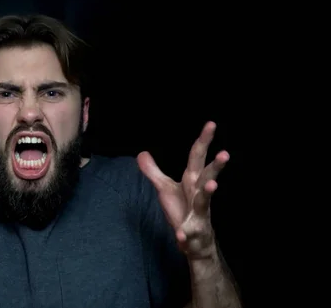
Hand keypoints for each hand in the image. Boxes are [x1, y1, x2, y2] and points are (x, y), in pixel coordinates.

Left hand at [137, 121, 228, 257]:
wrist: (196, 243)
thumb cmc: (182, 210)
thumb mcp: (165, 189)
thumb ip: (154, 171)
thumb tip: (141, 152)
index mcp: (192, 182)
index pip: (197, 158)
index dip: (203, 140)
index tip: (211, 123)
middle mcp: (198, 195)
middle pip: (207, 177)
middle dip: (216, 166)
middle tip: (225, 153)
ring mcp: (198, 214)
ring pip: (204, 202)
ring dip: (207, 194)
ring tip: (212, 186)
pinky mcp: (193, 232)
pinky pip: (188, 233)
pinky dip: (185, 234)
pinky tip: (180, 234)